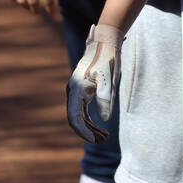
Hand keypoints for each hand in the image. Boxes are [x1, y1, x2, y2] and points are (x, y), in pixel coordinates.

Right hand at [4, 0, 57, 16]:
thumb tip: (52, 0)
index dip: (52, 9)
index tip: (53, 14)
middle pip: (33, 2)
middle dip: (36, 10)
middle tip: (38, 13)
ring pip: (21, 0)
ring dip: (25, 7)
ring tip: (29, 7)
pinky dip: (15, 0)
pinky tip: (19, 0)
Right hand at [67, 24, 124, 143]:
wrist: (106, 41)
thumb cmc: (108, 59)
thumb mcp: (109, 79)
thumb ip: (106, 99)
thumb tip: (105, 120)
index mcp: (76, 89)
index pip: (74, 117)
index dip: (83, 132)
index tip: (94, 141)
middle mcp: (73, 91)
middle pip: (76, 119)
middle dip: (88, 132)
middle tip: (104, 141)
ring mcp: (76, 91)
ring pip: (79, 116)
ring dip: (90, 127)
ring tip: (104, 137)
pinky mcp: (82, 90)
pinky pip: (83, 110)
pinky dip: (91, 120)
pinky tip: (101, 126)